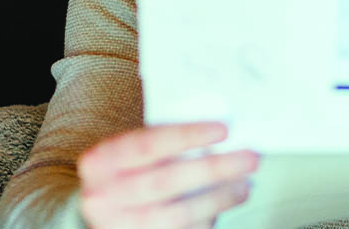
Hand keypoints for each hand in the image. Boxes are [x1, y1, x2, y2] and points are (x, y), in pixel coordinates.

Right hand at [77, 122, 258, 228]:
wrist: (99, 210)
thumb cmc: (125, 172)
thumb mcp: (130, 152)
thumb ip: (163, 142)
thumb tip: (220, 133)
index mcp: (100, 162)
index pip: (148, 144)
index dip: (187, 136)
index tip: (224, 129)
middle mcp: (103, 196)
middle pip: (166, 182)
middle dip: (213, 169)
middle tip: (250, 159)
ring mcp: (118, 225)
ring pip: (178, 215)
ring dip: (218, 199)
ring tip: (244, 186)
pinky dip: (207, 221)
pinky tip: (224, 207)